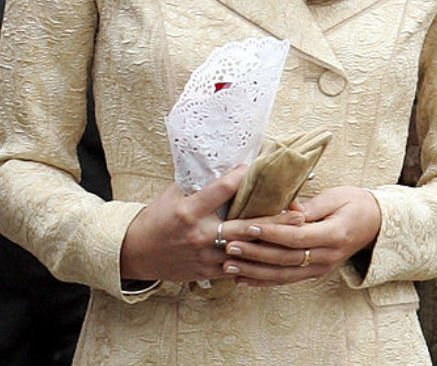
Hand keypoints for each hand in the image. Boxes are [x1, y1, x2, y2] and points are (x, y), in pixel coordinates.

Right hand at [120, 166, 304, 283]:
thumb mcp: (174, 194)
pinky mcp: (207, 272)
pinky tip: (274, 258)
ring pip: (244, 253)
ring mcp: (204, 257)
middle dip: (272, 222)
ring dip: (269, 245)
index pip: (221, 190)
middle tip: (298, 215)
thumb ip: (199, 184)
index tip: (257, 167)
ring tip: (294, 238)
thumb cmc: (158, 216)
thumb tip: (224, 163)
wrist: (138, 252)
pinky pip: (236, 269)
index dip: (241, 177)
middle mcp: (199, 234)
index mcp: (189, 210)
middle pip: (243, 227)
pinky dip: (255, 262)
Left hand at [219, 186, 380, 286]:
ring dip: (254, 272)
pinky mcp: (314, 272)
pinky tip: (244, 279)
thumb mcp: (336, 198)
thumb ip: (310, 206)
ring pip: (283, 275)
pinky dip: (264, 281)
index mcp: (333, 236)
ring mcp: (320, 268)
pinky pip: (287, 279)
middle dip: (255, 254)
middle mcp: (326, 257)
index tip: (249, 226)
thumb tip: (287, 209)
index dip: (271, 232)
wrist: (377, 224)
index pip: (296, 237)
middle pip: (285, 259)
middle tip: (230, 247)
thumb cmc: (356, 204)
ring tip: (229, 267)